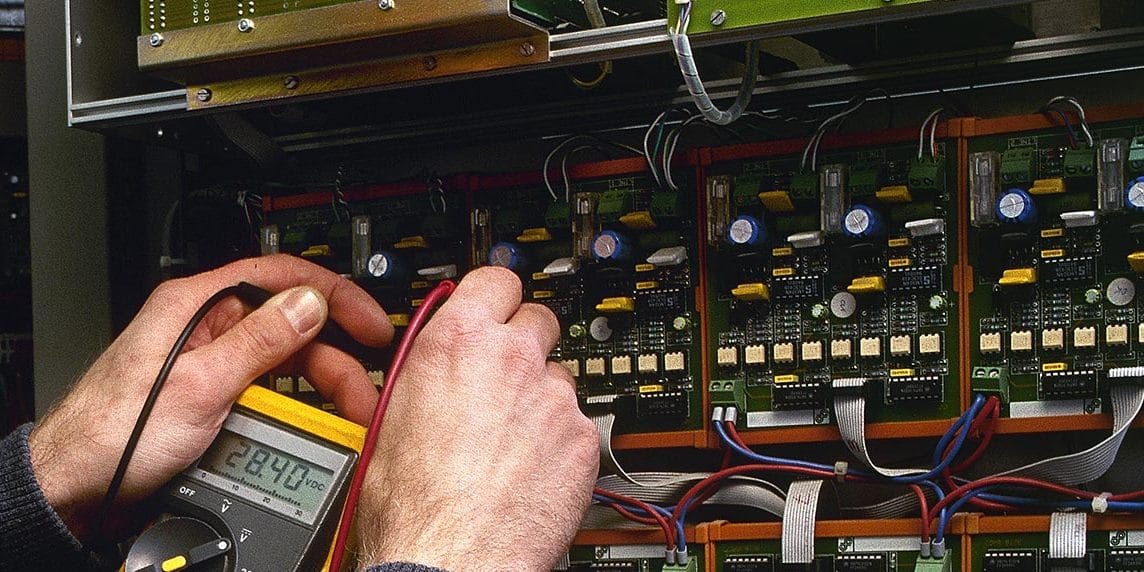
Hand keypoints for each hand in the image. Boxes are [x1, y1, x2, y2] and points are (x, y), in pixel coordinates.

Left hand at [28, 255, 392, 540]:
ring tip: (344, 412)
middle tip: (363, 386)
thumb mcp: (201, 385)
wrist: (76, 488)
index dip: (334, 293)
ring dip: (317, 386)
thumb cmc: (114, 435)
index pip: (280, 276)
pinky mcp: (212, 394)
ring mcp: (209, 361)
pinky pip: (265, 390)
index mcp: (196, 305)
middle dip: (333, 355)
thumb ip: (260, 341)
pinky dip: (293, 406)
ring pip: (282, 361)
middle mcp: (206, 327)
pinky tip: (306, 422)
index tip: (369, 321)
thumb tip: (309, 304)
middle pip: (290, 325)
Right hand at [356, 267, 599, 571]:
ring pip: (559, 376)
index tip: (497, 308)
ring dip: (541, 398)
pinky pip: (577, 424)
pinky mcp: (582, 438)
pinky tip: (533, 471)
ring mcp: (552, 398)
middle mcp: (510, 359)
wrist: (448, 558)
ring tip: (514, 441)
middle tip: (506, 378)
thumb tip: (430, 365)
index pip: (496, 280)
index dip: (496, 297)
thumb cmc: (410, 504)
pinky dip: (560, 443)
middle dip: (524, 344)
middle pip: (538, 319)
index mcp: (456, 343)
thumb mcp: (389, 418)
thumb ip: (426, 372)